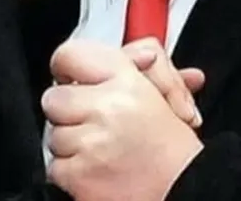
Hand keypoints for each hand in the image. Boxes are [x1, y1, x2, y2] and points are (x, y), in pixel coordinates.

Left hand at [44, 39, 203, 200]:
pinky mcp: (80, 175)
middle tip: (92, 121)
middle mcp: (108, 107)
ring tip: (103, 149)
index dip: (67, 69)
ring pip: (54, 135)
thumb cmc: (173, 150)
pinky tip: (97, 169)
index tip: (72, 80)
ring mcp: (92, 143)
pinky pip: (55, 167)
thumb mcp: (165, 94)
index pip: (69, 56)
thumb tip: (139, 54)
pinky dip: (72, 172)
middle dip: (69, 112)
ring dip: (72, 144)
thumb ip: (143, 67)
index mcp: (127, 81)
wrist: (185, 191)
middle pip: (54, 98)